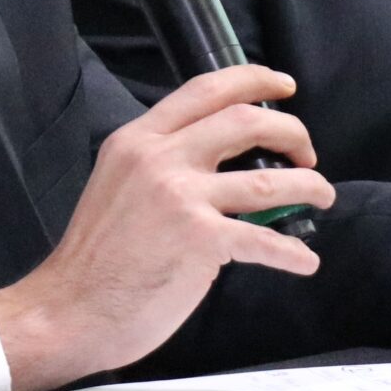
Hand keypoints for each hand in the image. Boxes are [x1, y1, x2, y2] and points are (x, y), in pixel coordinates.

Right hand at [0, 65, 331, 390]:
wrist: (69, 309)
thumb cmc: (95, 257)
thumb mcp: (118, 184)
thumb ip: (161, 164)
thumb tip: (216, 163)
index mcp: (138, 140)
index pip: (205, 90)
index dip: (253, 80)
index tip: (284, 85)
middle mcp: (160, 159)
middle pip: (246, 121)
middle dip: (292, 132)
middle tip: (307, 154)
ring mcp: (180, 198)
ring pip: (268, 179)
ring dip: (308, 186)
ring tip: (322, 195)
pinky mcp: (199, 240)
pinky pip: (264, 239)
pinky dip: (292, 252)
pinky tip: (304, 260)